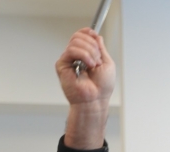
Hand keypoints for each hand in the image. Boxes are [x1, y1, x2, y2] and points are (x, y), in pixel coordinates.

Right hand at [56, 28, 115, 148]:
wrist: (95, 100)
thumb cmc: (101, 88)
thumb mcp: (107, 63)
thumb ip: (101, 49)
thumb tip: (97, 36)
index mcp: (85, 55)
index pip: (81, 35)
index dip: (88, 32)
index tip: (94, 35)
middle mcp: (75, 56)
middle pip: (78, 36)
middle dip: (92, 45)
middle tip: (97, 60)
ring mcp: (68, 60)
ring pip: (76, 42)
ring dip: (89, 52)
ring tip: (93, 65)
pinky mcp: (62, 65)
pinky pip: (71, 51)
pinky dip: (83, 55)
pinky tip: (88, 65)